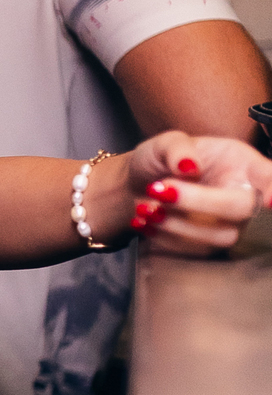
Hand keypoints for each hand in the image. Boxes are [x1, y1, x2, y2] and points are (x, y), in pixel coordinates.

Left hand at [126, 133, 271, 254]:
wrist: (136, 187)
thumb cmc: (159, 160)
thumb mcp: (164, 143)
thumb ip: (177, 149)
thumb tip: (188, 166)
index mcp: (241, 163)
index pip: (268, 175)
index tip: (268, 201)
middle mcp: (243, 194)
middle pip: (241, 208)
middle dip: (198, 201)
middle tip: (161, 190)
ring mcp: (230, 224)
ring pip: (220, 236)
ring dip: (177, 224)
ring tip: (146, 206)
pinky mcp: (209, 246)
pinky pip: (196, 251)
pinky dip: (165, 237)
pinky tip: (145, 221)